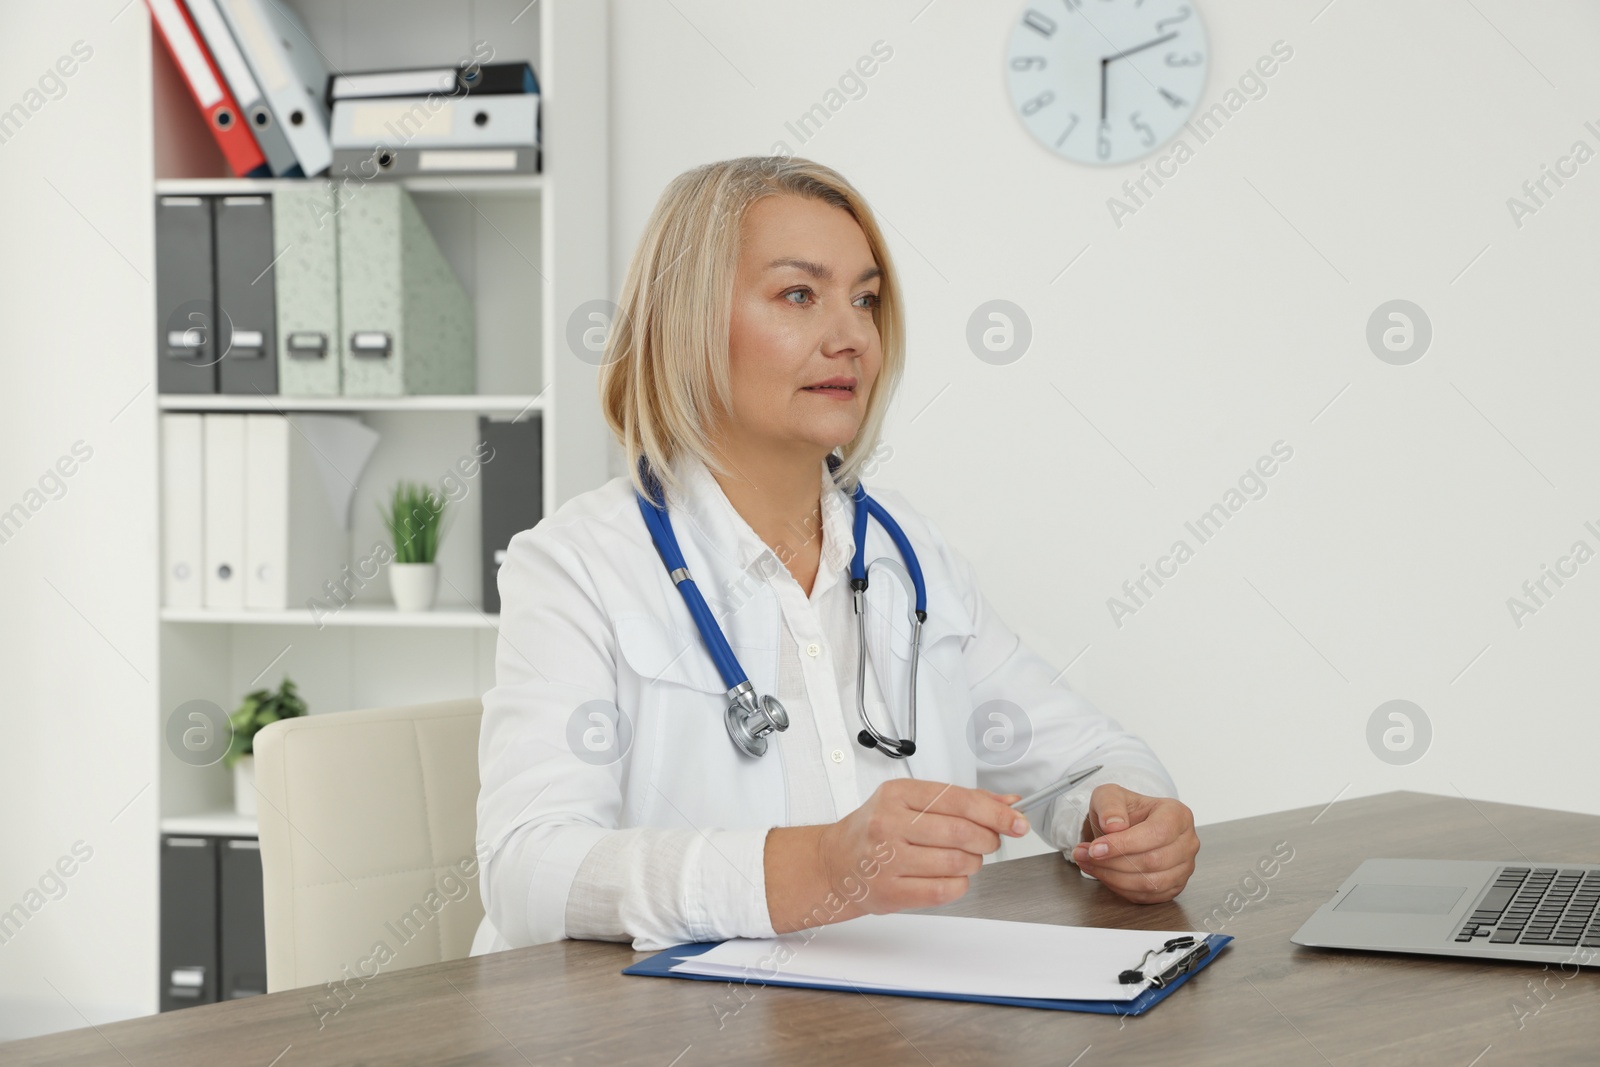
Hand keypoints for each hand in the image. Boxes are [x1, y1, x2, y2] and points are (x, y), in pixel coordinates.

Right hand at [765, 779, 1028, 931]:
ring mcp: (888, 859)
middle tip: (986, 841)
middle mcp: (890, 824)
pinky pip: (944, 890)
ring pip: (957, 863)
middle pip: (962, 832)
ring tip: (961, 859)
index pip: (959, 800)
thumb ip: (960, 801)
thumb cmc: (875, 830)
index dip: (995, 812)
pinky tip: (949, 877)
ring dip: (972, 863)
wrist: (835, 863)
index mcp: (897, 794)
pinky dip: (958, 885)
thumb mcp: (911, 802)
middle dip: (986, 839)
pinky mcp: (890, 891)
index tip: (1016, 821)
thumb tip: (1007, 804)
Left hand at [1070, 784, 1197, 903]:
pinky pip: (1148, 896)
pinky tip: (1104, 875)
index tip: (1095, 848)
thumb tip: (1114, 825)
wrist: (1125, 825)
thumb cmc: (1122, 810)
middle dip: (1113, 862)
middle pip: (1153, 860)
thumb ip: (1110, 805)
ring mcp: (1184, 866)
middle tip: (1085, 855)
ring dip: (1113, 877)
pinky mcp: (1174, 886)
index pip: (1156, 833)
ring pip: (1150, 882)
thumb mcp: (1109, 795)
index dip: (1124, 844)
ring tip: (1089, 864)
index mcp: (1178, 814)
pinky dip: (1121, 889)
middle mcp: (1187, 841)